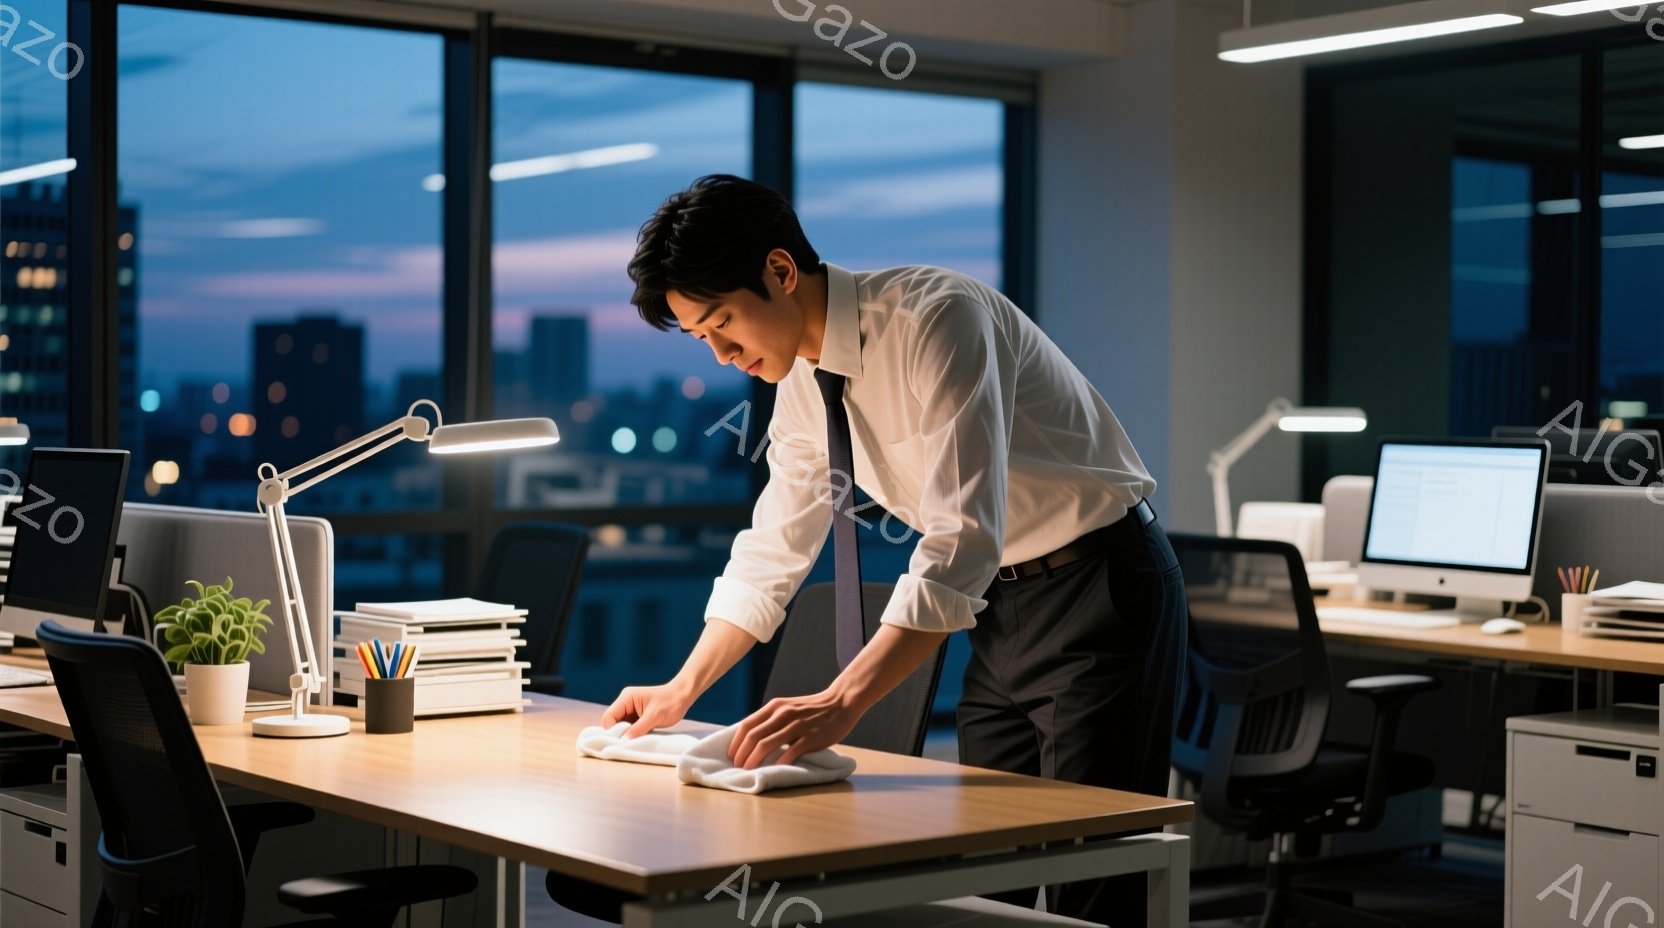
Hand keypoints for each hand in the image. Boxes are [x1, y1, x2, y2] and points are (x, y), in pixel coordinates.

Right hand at [602, 682, 693, 737]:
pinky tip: (639, 739)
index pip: (609, 717)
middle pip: (613, 722)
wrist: (683, 696)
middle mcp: (626, 702)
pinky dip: (633, 734)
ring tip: (635, 742)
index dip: (611, 731)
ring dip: (626, 734)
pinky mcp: (638, 716)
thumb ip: (638, 729)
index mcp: (626, 698)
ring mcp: (631, 709)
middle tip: (627, 744)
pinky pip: (630, 727)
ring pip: (621, 726)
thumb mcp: (654, 716)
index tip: (620, 742)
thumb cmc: (670, 702)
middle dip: (618, 733)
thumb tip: (624, 741)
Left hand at [730, 689, 860, 768]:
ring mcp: (797, 726)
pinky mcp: (811, 737)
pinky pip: (790, 752)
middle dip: (741, 754)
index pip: (747, 725)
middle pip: (753, 736)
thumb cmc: (812, 709)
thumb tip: (752, 740)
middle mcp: (783, 714)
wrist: (841, 702)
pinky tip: (775, 769)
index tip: (731, 755)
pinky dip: (779, 762)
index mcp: (775, 706)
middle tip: (737, 767)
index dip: (736, 742)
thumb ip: (772, 720)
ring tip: (749, 770)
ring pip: (767, 744)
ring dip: (754, 760)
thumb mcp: (788, 707)